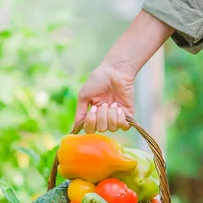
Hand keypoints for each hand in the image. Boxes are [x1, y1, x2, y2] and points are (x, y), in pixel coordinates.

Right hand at [73, 10, 173, 133]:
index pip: (89, 130)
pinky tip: (119, 108)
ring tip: (113, 103)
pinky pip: (124, 127)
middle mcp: (104, 118)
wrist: (114, 72)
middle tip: (104, 103)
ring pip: (112, 128)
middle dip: (102, 116)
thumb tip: (74, 129)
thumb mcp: (84, 96)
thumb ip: (79, 113)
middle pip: (101, 129)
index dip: (90, 122)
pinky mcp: (128, 116)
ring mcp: (116, 118)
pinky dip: (121, 118)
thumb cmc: (97, 81)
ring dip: (111, 114)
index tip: (92, 108)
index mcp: (92, 115)